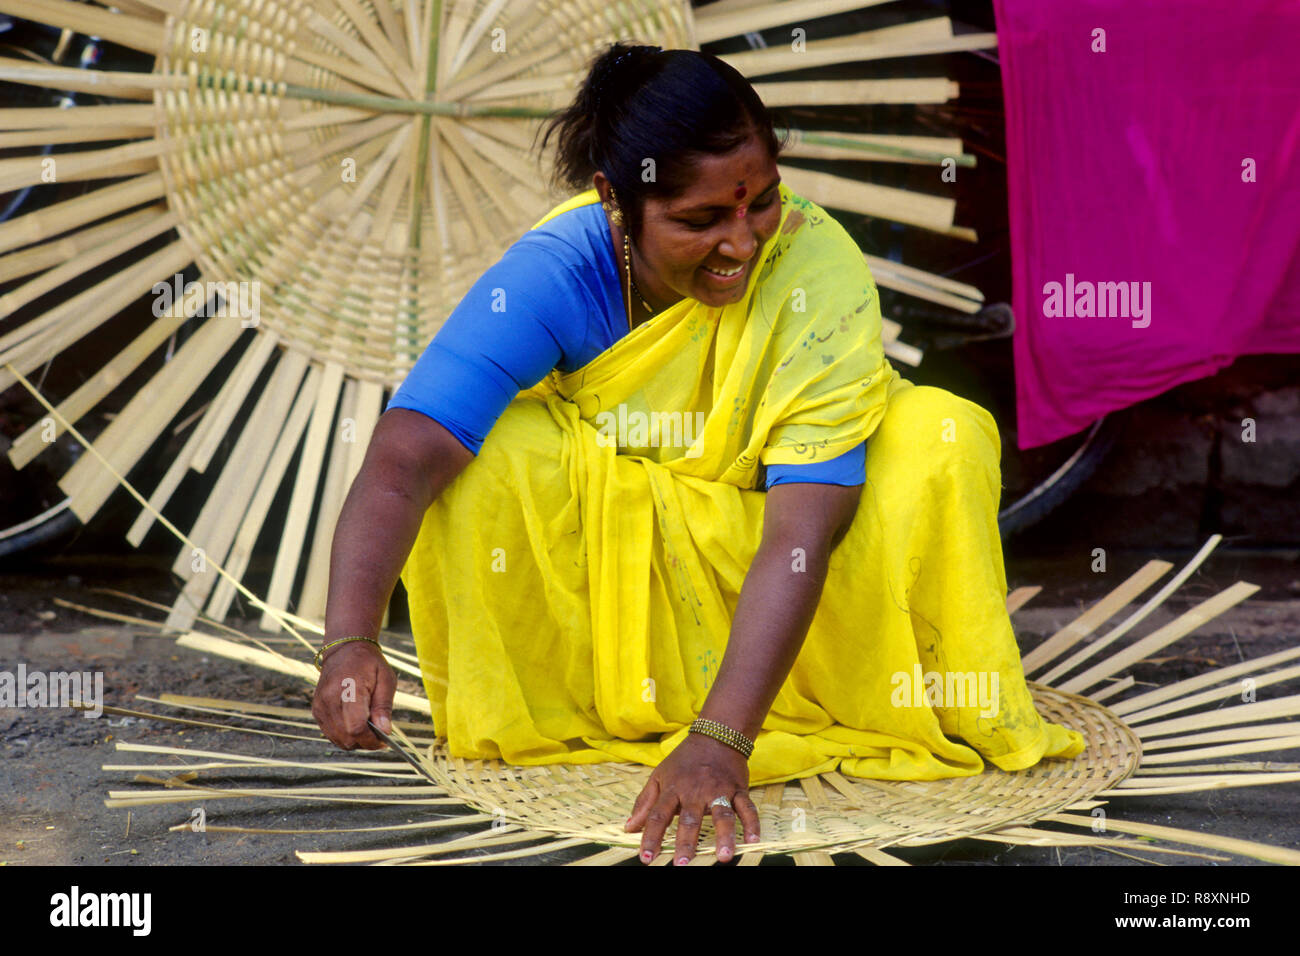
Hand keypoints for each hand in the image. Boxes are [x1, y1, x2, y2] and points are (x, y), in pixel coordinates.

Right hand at [311, 640, 394, 749]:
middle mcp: (329, 700)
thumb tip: (385, 731)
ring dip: (356, 741)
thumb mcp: (385, 679)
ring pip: (338, 739)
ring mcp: (320, 706)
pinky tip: (356, 724)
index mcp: (349, 689)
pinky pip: (331, 734)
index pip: (356, 727)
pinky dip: (345, 735)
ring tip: (369, 728)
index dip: (371, 740)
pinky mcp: (317, 711)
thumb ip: (383, 707)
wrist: (344, 650)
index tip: (384, 739)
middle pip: (347, 737)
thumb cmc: (368, 664)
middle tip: (380, 735)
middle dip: (365, 742)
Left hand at [625, 731, 760, 864]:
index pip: (658, 815)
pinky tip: (753, 839)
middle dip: (686, 842)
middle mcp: (696, 791)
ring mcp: (719, 790)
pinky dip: (752, 823)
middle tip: (681, 864)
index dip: (651, 837)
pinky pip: (747, 807)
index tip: (646, 858)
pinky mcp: (738, 789)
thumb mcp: (659, 775)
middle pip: (690, 818)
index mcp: (673, 788)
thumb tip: (628, 828)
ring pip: (722, 815)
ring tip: (723, 857)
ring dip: (724, 836)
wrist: (715, 735)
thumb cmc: (684, 760)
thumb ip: (645, 802)